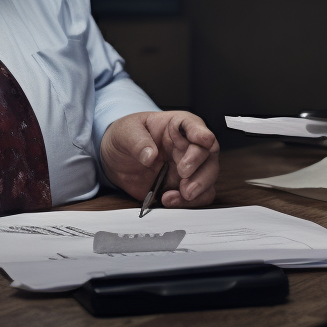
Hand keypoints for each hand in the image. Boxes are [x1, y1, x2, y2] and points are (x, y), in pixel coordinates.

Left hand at [100, 111, 219, 207]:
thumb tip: (149, 155)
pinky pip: (199, 195)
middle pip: (208, 153)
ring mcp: (190, 167)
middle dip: (200, 166)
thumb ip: (137, 142)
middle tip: (184, 174)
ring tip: (182, 193)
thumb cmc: (125, 138)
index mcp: (177, 126)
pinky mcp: (184, 186)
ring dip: (200, 186)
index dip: (201, 132)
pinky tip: (170, 200)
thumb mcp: (125, 132)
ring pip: (209, 175)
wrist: (117, 161)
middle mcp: (188, 145)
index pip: (194, 125)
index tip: (205, 140)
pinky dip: (190, 201)